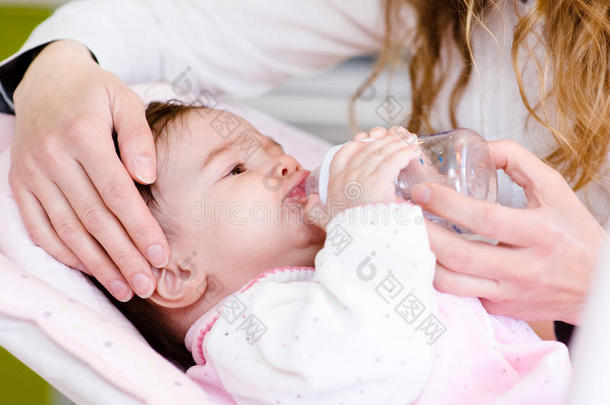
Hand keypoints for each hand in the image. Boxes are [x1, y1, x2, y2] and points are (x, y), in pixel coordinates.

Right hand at [9, 40, 169, 300]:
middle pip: (93, 218)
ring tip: (125, 288)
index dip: (139, 227)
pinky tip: (90, 270)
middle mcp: (52, 157)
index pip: (116, 193)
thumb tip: (147, 177)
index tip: (161, 255)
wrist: (44, 81)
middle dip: (123, 257)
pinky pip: (39, 228)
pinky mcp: (19, 185)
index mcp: (82, 134)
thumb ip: (139, 136)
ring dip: (97, 264)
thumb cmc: (95, 93)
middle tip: (147, 285)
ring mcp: (31, 174)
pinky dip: (64, 253)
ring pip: (67, 230)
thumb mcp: (124, 99)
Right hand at [305, 126, 418, 227]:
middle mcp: (346, 177)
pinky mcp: (378, 182)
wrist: (357, 248)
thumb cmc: (347, 237)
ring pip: (382, 152)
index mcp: (334, 184)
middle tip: (398, 140)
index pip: (342, 154)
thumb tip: (311, 201)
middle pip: (367, 149)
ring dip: (398, 144)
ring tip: (409, 143)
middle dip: (384, 141)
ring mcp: (361, 178)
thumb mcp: (324, 222)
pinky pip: (394, 159)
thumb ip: (316, 211)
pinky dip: (405, 153)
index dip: (357, 144)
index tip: (370, 142)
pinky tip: (413, 152)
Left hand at [411, 139, 606, 323]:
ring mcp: (510, 292)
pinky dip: (439, 274)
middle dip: (425, 233)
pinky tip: (427, 255)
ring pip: (453, 283)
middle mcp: (525, 268)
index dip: (448, 204)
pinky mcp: (501, 307)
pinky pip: (461, 294)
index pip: (485, 219)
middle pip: (461, 255)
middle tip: (402, 214)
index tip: (422, 191)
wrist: (597, 285)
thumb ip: (518, 162)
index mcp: (540, 233)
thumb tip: (481, 145)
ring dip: (424, 257)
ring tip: (408, 234)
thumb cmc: (573, 232)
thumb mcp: (555, 190)